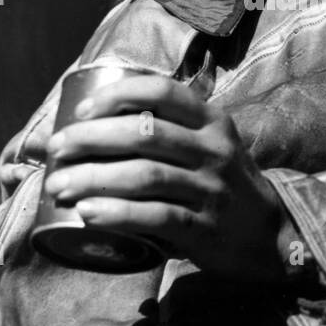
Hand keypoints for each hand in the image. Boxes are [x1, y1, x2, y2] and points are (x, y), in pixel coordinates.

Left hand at [44, 76, 290, 281]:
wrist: (269, 233)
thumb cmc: (218, 183)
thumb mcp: (204, 146)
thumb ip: (160, 134)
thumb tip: (84, 128)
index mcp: (210, 121)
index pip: (162, 92)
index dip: (117, 96)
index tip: (81, 111)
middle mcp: (213, 149)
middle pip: (144, 134)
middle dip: (91, 139)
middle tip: (56, 151)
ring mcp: (211, 189)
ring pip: (145, 176)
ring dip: (94, 179)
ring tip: (59, 186)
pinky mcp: (205, 228)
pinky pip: (156, 217)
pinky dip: (118, 214)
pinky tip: (88, 213)